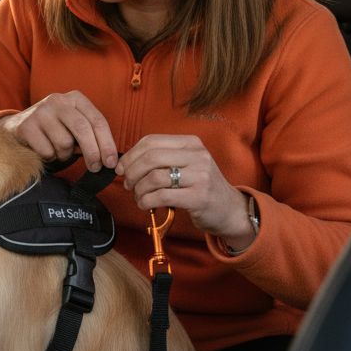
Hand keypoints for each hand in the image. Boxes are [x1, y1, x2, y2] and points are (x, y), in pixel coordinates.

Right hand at [0, 90, 117, 171]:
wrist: (17, 127)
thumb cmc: (54, 129)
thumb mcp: (73, 124)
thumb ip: (91, 134)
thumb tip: (110, 158)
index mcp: (75, 98)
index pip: (97, 121)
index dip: (107, 143)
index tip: (112, 162)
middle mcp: (58, 101)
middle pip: (82, 129)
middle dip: (93, 152)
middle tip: (95, 167)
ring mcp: (40, 112)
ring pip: (64, 143)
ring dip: (64, 154)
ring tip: (58, 150)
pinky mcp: (26, 126)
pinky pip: (47, 151)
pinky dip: (49, 157)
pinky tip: (44, 150)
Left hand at [117, 134, 254, 248]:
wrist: (230, 209)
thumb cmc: (200, 186)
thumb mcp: (186, 164)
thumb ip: (162, 159)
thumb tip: (126, 162)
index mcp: (191, 143)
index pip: (151, 141)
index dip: (131, 155)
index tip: (121, 168)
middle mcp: (197, 156)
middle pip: (151, 157)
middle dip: (132, 172)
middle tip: (128, 184)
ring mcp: (200, 176)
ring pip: (154, 177)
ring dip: (139, 190)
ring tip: (139, 197)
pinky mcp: (198, 197)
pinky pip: (161, 196)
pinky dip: (146, 201)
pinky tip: (146, 205)